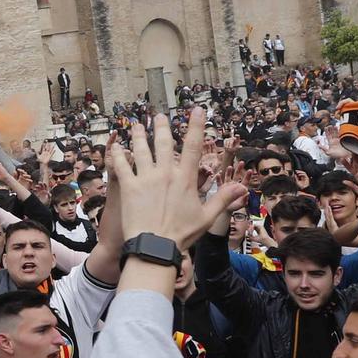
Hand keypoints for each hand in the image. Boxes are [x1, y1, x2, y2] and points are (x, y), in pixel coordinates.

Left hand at [107, 110, 243, 250]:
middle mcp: (165, 173)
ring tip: (136, 125)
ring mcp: (145, 178)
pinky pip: (121, 166)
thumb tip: (242, 187)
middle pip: (163, 142)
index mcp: (185, 178)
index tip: (197, 110)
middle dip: (161, 126)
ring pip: (140, 150)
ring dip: (138, 135)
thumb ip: (223, 199)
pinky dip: (118, 156)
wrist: (155, 247)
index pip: (193, 146)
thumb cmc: (181, 235)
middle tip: (158, 115)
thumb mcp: (206, 217)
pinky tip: (115, 148)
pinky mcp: (128, 187)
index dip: (195, 125)